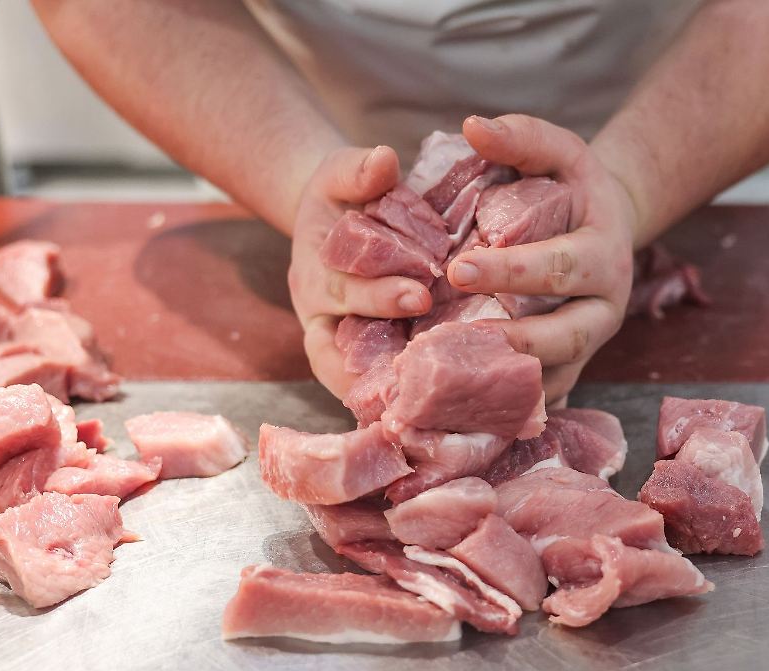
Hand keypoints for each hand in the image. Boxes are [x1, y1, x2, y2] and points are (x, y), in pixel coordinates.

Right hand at [288, 146, 433, 397]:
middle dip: (402, 347)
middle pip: (354, 340)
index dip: (376, 297)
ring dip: (396, 387)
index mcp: (317, 275)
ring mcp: (346, 342)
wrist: (335, 220)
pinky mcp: (369, 356)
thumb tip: (384, 161)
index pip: (343, 292)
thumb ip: (358, 169)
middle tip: (451, 348)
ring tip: (440, 399)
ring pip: (361, 375)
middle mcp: (326, 318)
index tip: (418, 292)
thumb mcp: (341, 174)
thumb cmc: (342, 197)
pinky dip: (402, 397)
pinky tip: (443, 410)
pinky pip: (378, 384)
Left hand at [452, 114, 637, 401]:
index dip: (511, 271)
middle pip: (564, 336)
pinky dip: (503, 407)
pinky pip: (541, 399)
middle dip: (509, 339)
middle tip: (449, 338)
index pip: (558, 268)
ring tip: (447, 384)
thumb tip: (473, 127)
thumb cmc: (573, 187)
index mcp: (603, 256)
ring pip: (554, 378)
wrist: (607, 227)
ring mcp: (589, 348)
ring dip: (503, 384)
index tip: (458, 268)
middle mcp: (604, 310)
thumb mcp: (558, 151)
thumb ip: (520, 137)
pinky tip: (457, 412)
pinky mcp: (570, 372)